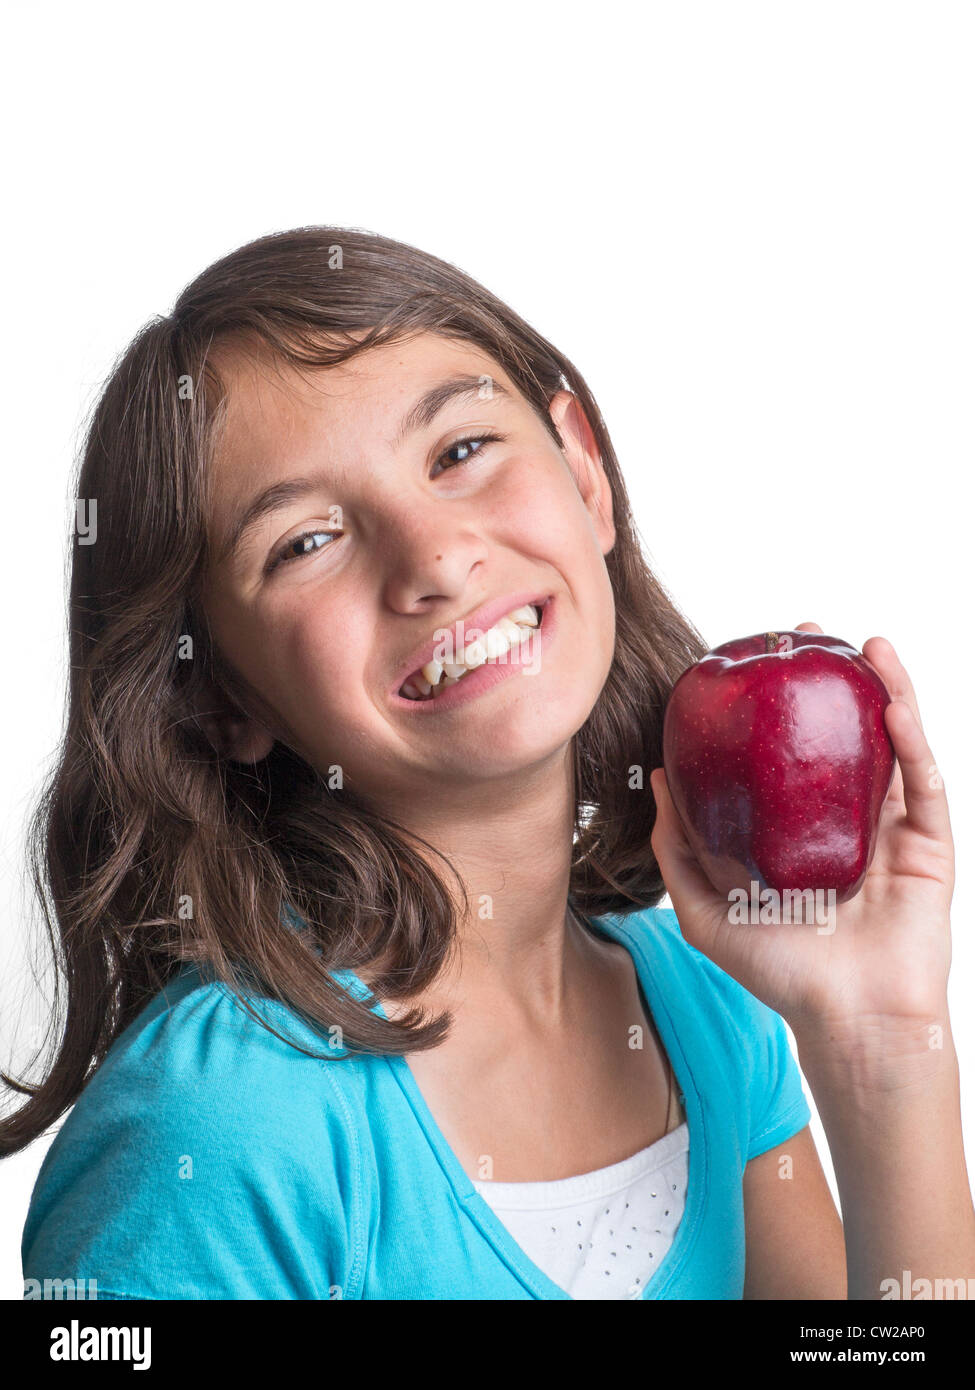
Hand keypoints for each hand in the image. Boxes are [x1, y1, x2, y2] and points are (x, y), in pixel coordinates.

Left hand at [649, 623, 954, 1038]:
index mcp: (802, 831)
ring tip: (865, 643)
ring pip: (894, 744)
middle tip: (811, 633)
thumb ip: (680, 848)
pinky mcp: (930, 845)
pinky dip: (912, 739)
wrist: (847, 1021)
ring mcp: (893, 830)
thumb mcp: (706, 909)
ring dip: (886, 688)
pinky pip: (923, 781)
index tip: (758, 661)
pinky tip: (892, 702)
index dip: (781, 706)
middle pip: (846, 734)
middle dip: (833, 679)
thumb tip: (660, 779)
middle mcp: (849, 821)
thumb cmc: (781, 973)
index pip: (793, 753)